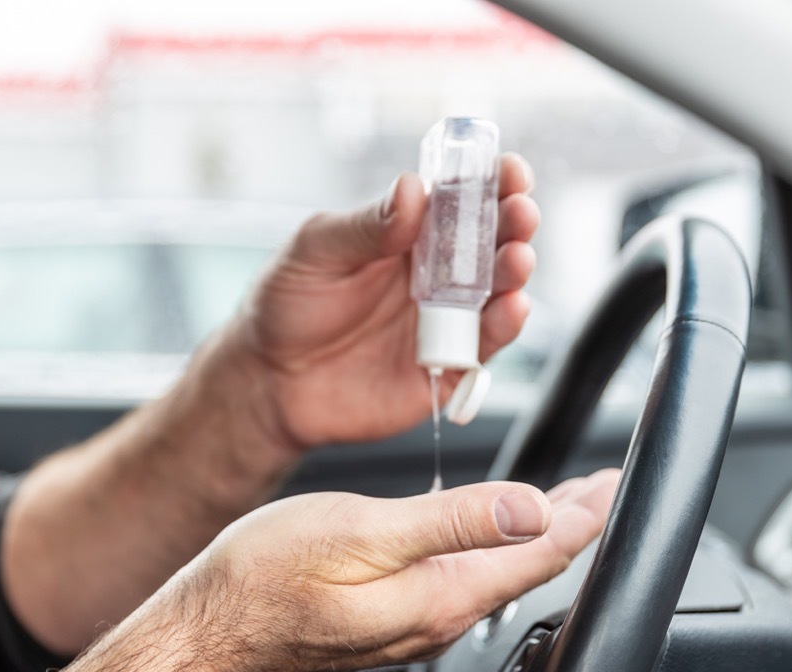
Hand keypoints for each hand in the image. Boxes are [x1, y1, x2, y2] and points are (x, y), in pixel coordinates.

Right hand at [187, 468, 617, 671]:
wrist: (208, 631)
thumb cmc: (266, 580)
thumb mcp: (365, 533)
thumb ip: (453, 522)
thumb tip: (531, 508)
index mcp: (440, 597)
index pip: (537, 553)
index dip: (583, 515)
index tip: (613, 481)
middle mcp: (436, 619)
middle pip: (525, 566)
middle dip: (571, 523)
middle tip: (602, 486)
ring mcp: (413, 624)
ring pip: (497, 573)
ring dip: (535, 533)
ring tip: (563, 503)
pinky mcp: (390, 619)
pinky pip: (465, 579)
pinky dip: (492, 545)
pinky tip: (487, 531)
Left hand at [230, 153, 538, 449]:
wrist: (272, 381)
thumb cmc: (289, 305)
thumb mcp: (317, 251)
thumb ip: (366, 226)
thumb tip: (412, 188)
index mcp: (410, 233)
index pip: (463, 198)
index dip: (492, 181)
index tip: (509, 170)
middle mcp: (437, 274)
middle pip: (492, 241)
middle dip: (515, 222)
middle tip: (520, 212)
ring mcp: (446, 320)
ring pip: (499, 291)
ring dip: (515, 271)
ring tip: (518, 258)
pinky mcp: (448, 367)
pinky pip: (485, 346)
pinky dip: (504, 326)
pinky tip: (510, 306)